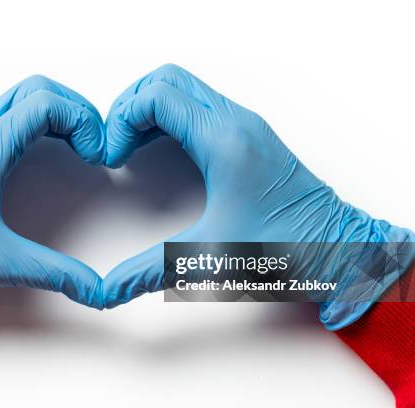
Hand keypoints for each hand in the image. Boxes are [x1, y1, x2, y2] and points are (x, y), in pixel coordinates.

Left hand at [0, 75, 105, 335]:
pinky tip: (45, 152)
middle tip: (93, 145)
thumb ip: (53, 273)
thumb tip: (93, 287)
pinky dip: (36, 122)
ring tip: (77, 147)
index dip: (84, 122)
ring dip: (56, 113)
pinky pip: (6, 115)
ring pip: (20, 98)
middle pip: (37, 88)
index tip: (96, 156)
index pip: (46, 103)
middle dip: (76, 109)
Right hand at [102, 64, 413, 328]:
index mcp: (224, 141)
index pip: (156, 96)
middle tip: (117, 144)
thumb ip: (151, 271)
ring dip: (149, 110)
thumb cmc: (289, 247)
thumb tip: (109, 289)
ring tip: (131, 147)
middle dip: (130, 106)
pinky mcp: (247, 135)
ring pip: (182, 89)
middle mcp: (235, 122)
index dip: (122, 120)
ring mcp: (243, 125)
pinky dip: (169, 119)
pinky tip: (160, 152)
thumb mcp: (211, 257)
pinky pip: (198, 107)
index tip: (113, 155)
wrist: (341, 248)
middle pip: (166, 80)